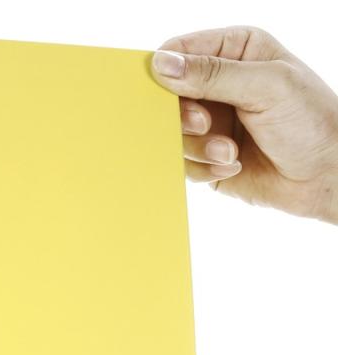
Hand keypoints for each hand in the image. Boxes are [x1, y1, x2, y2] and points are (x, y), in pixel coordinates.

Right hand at [151, 26, 337, 222]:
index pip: (180, 52)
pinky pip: (183, 163)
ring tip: (230, 153)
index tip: (167, 94)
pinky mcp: (205, 158)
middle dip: (183, 116)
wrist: (325, 175)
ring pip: (172, 134)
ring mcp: (210, 123)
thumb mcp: (265, 86)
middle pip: (167, 97)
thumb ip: (212, 75)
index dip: (166, 72)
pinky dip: (203, 168)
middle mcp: (218, 86)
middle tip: (205, 125)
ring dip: (199, 147)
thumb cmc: (310, 122)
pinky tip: (232, 165)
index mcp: (235, 52)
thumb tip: (160, 65)